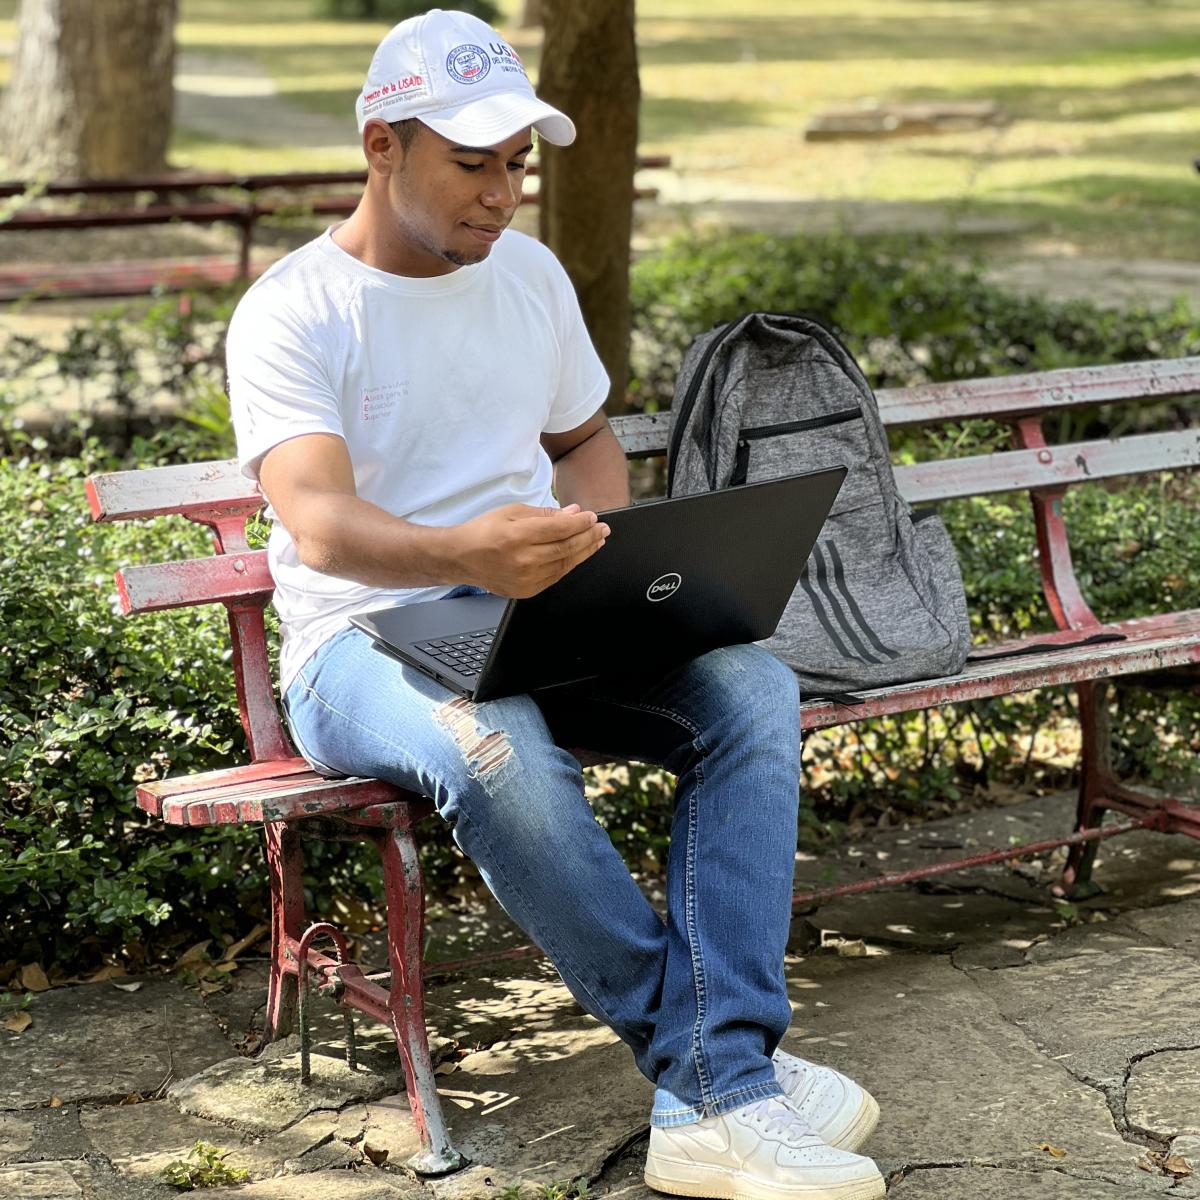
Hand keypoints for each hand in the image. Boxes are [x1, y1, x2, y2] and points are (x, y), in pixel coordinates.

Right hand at [450, 503, 609, 597]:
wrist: (461, 557)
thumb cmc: (484, 531)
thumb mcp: (512, 511)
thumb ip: (546, 514)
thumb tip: (573, 513)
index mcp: (517, 535)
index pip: (560, 529)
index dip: (581, 523)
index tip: (593, 518)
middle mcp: (523, 559)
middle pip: (567, 547)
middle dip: (590, 537)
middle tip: (603, 529)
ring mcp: (526, 578)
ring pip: (565, 564)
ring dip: (585, 552)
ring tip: (596, 541)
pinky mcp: (527, 591)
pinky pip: (556, 576)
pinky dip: (569, 564)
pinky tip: (577, 555)